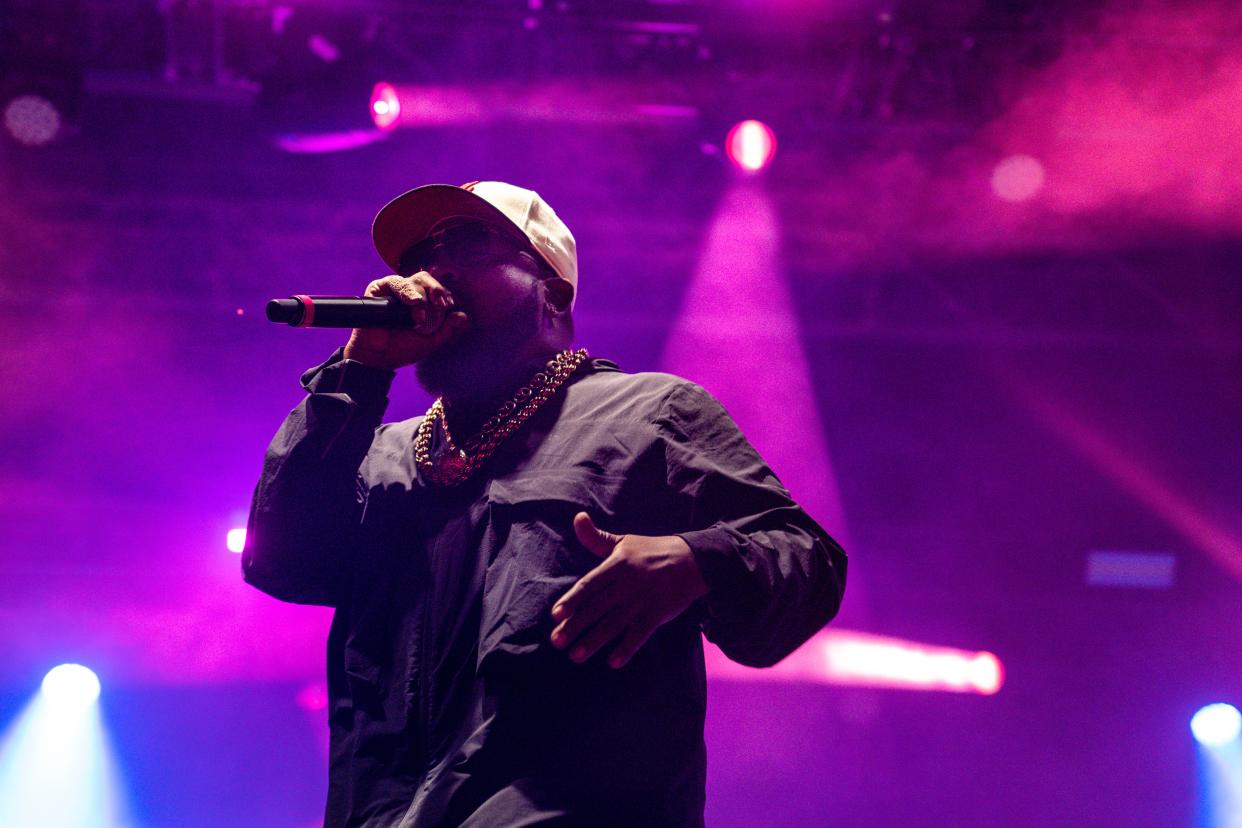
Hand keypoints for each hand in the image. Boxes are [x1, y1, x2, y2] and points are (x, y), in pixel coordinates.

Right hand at [343, 272, 469, 370]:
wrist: (378, 357)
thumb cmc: (402, 349)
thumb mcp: (430, 341)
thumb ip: (447, 329)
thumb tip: (464, 316)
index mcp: (423, 302)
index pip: (438, 290)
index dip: (445, 295)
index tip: (449, 307)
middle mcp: (409, 293)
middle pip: (427, 279)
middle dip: (437, 289)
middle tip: (441, 305)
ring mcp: (394, 290)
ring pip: (413, 280)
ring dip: (422, 294)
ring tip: (420, 312)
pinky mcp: (378, 289)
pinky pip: (394, 282)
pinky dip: (406, 292)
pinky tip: (412, 304)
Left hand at [550, 512, 709, 668]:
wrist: (693, 560)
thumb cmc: (651, 551)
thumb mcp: (624, 542)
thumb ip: (597, 538)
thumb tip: (577, 518)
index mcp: (618, 564)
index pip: (590, 584)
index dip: (572, 600)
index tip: (555, 614)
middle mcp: (628, 583)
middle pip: (597, 607)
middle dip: (576, 625)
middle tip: (556, 642)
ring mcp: (643, 599)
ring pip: (614, 623)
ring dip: (594, 641)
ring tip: (575, 656)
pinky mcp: (658, 613)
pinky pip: (640, 634)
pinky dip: (627, 648)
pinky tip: (613, 662)